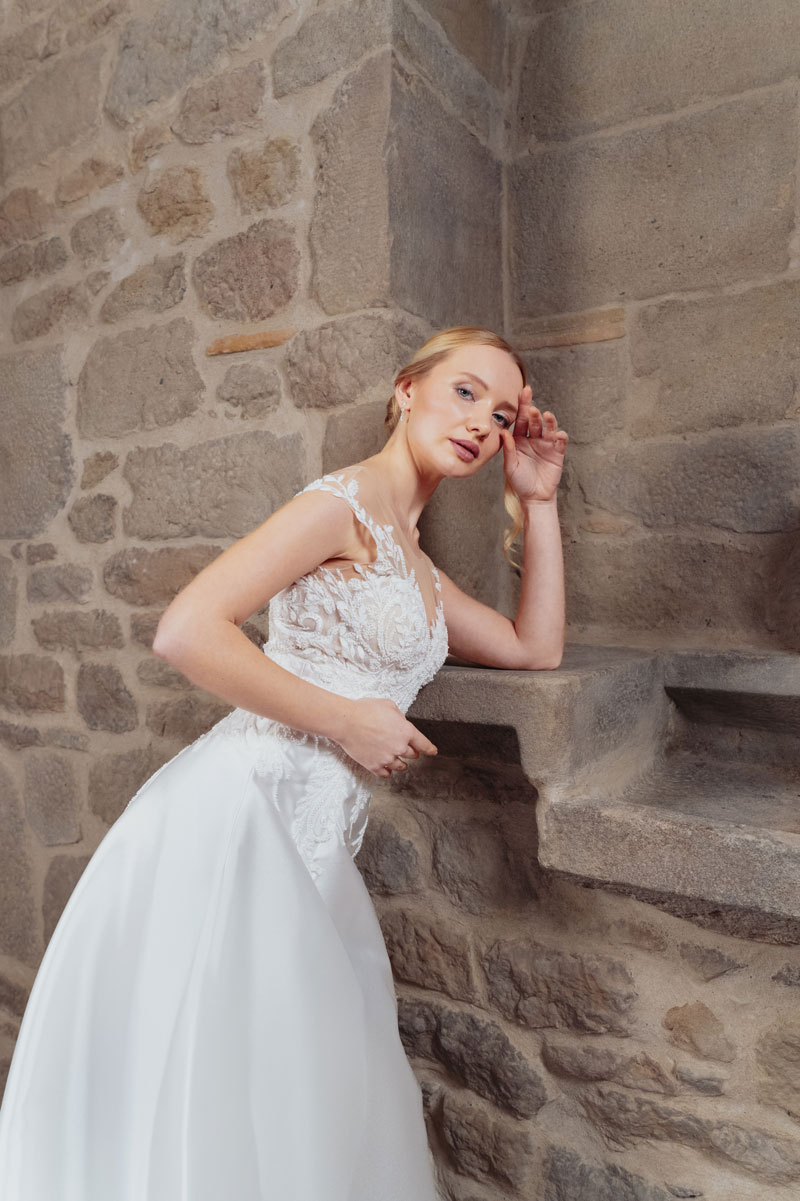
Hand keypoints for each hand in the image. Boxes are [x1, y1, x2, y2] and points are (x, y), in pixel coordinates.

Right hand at [333, 697, 437, 777]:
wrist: (347, 721)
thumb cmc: (365, 710)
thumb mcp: (389, 706)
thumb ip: (399, 717)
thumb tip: (400, 724)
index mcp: (406, 732)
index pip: (423, 744)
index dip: (429, 749)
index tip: (433, 752)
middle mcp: (399, 747)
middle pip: (412, 755)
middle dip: (411, 752)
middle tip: (407, 749)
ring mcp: (387, 758)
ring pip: (400, 766)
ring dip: (400, 763)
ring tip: (395, 758)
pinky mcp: (374, 766)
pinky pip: (385, 774)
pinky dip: (387, 771)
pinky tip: (385, 767)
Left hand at [500, 385, 568, 503]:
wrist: (534, 497)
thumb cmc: (520, 482)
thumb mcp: (510, 466)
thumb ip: (508, 450)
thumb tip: (503, 432)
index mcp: (519, 439)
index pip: (521, 419)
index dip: (523, 405)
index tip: (524, 391)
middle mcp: (533, 439)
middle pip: (534, 421)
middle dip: (534, 413)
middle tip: (532, 407)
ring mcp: (546, 445)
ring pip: (548, 428)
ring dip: (548, 421)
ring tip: (546, 416)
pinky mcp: (557, 453)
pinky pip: (560, 442)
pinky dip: (561, 437)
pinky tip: (558, 435)